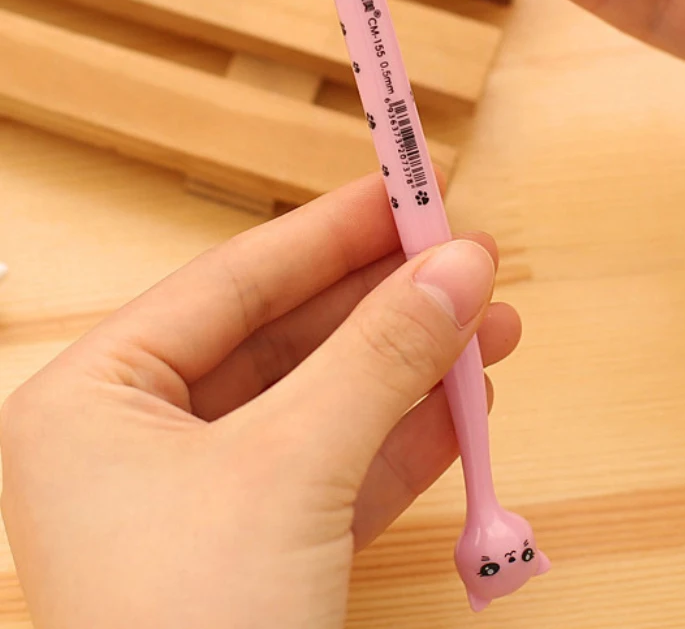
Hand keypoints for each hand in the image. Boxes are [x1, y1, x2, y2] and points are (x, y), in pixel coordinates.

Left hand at [0, 175, 518, 628]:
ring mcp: (204, 498)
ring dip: (413, 368)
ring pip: (326, 402)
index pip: (235, 281)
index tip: (408, 191)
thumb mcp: (294, 467)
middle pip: (290, 338)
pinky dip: (407, 438)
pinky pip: (341, 468)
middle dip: (386, 303)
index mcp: (99, 397)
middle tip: (469, 260)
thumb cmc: (194, 628)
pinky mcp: (261, 550)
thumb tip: (465, 264)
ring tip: (494, 328)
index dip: (331, 231)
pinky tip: (469, 403)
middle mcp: (142, 438)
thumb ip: (381, 355)